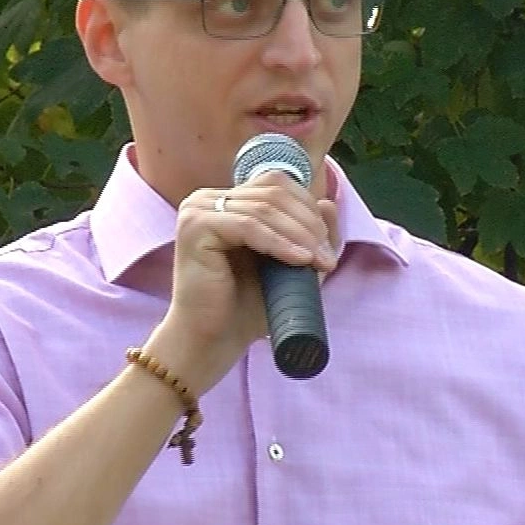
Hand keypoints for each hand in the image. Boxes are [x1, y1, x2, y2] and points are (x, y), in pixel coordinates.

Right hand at [145, 172, 337, 395]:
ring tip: (318, 262)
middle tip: (326, 258)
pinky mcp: (195, 226)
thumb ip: (312, 235)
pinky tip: (299, 259)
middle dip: (308, 223)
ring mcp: (199, 209)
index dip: (309, 210)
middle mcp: (210, 198)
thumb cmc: (247, 306)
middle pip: (274, 191)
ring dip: (299, 234)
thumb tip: (329, 203)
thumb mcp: (292, 265)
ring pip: (265, 208)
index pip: (278, 184)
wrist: (214, 340)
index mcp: (230, 201)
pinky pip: (248, 225)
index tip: (328, 250)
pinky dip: (278, 242)